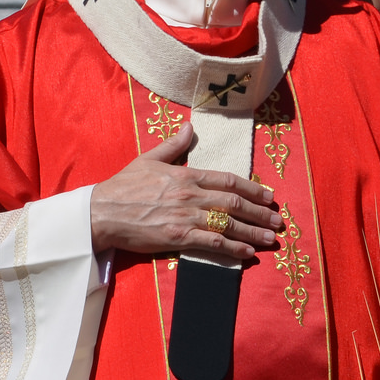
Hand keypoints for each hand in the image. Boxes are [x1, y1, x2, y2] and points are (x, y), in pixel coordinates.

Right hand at [88, 123, 282, 259]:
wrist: (103, 212)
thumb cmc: (124, 186)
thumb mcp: (148, 159)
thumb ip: (173, 145)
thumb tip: (189, 127)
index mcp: (185, 175)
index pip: (228, 180)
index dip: (253, 188)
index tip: (269, 196)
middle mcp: (190, 195)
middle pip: (234, 202)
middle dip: (259, 212)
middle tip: (277, 220)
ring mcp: (185, 217)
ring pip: (228, 223)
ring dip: (253, 231)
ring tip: (270, 238)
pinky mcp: (178, 237)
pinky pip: (212, 243)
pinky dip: (233, 247)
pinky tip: (248, 252)